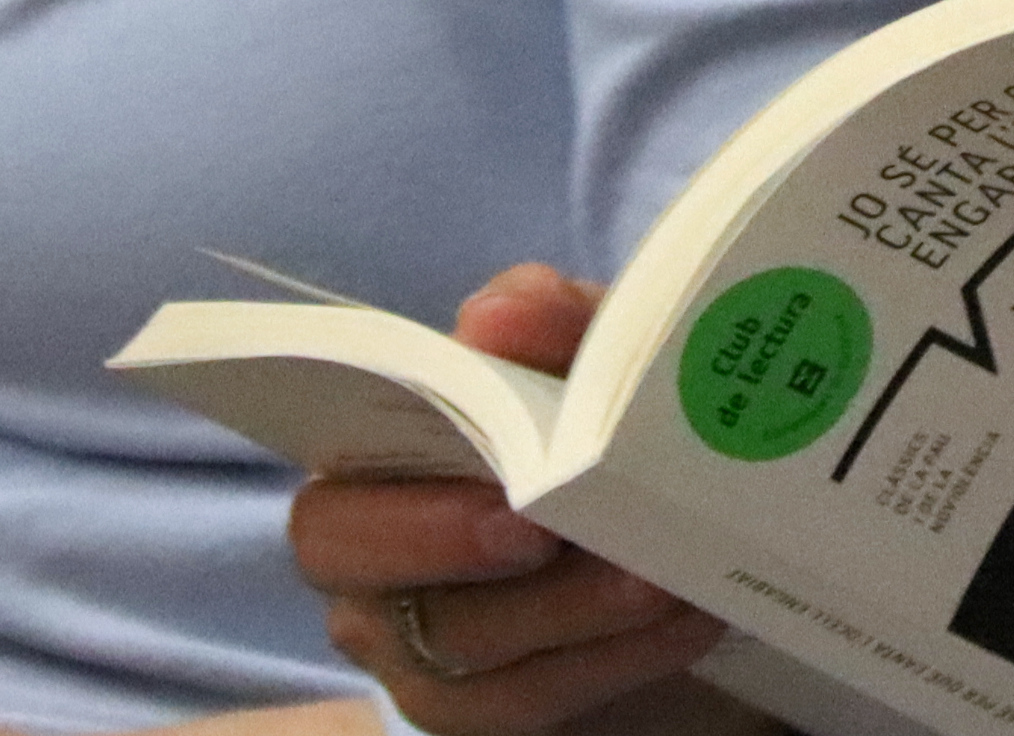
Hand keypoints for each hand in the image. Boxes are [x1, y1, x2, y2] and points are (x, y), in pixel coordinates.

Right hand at [289, 265, 732, 735]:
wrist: (660, 536)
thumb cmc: (592, 427)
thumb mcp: (588, 361)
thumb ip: (551, 325)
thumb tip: (497, 317)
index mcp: (370, 464)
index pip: (327, 484)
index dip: (395, 479)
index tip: (494, 471)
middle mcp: (368, 567)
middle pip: (366, 569)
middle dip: (457, 543)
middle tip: (551, 529)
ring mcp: (415, 653)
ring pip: (462, 642)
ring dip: (572, 604)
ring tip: (660, 572)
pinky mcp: (481, 712)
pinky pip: (529, 698)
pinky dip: (616, 656)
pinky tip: (686, 615)